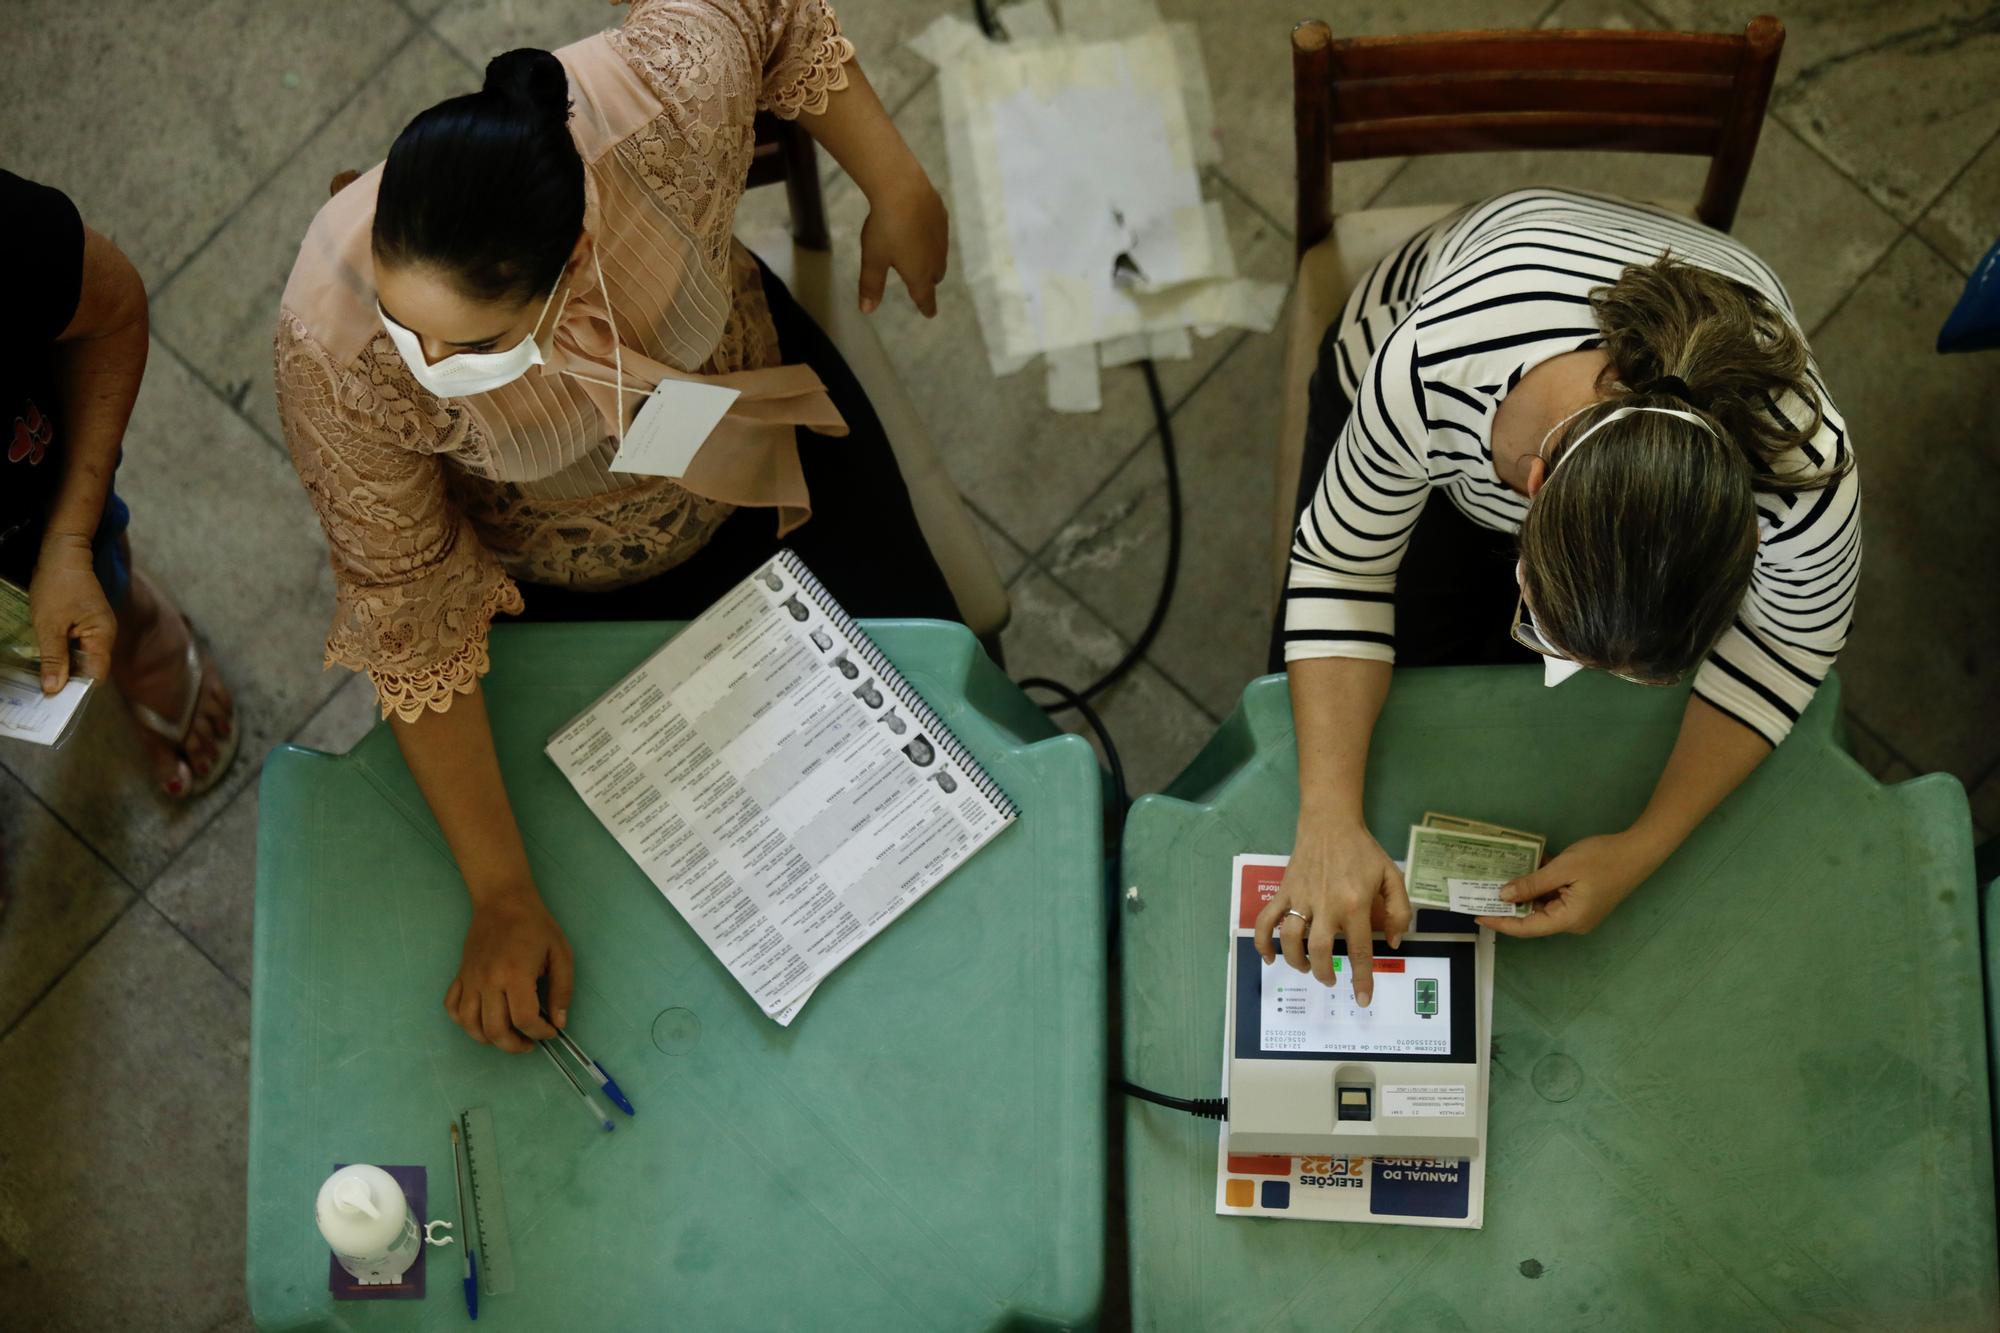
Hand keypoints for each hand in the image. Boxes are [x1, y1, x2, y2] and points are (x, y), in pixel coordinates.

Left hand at [28, 536, 114, 692]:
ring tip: (42, 675)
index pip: (96, 676)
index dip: (76, 688)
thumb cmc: (58, 585)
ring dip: (64, 666)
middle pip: (90, 669)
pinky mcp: (88, 623)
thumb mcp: (49, 625)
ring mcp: (97, 629)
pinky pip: (78, 646)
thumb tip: (53, 689)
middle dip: (68, 679)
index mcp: (103, 636)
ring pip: (82, 658)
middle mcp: (105, 636)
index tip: (53, 698)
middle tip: (42, 690)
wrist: (63, 554)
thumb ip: (54, 659)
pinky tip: (47, 656)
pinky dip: (63, 653)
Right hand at [444, 886, 574, 1051]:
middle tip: (530, 1042)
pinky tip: (482, 1020)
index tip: (550, 1031)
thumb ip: (562, 990)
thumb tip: (559, 1022)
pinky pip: (453, 1007)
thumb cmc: (536, 925)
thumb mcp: (561, 954)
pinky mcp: (460, 975)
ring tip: (508, 1036)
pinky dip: (464, 1022)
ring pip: (470, 1025)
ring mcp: (470, 979)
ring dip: (489, 1039)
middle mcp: (488, 980)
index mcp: (515, 974)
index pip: (524, 1020)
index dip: (540, 1033)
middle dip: (515, 1045)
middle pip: (495, 1030)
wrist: (503, 900)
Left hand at [858, 174, 947, 316]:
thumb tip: (867, 311)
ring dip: (931, 260)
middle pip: (935, 277)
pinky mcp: (942, 217)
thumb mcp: (873, 259)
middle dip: (928, 282)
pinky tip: (921, 228)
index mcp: (919, 273)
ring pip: (939, 256)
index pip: (925, 296)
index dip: (926, 306)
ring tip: (919, 255)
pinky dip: (932, 238)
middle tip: (920, 282)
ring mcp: (941, 237)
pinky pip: (939, 235)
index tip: (929, 313)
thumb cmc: (885, 227)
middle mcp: (935, 258)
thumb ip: (871, 285)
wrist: (903, 188)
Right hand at [1254, 820, 1411, 1005]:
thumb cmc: (1363, 851)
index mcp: (1354, 904)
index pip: (1359, 951)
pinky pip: (1266, 921)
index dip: (1362, 979)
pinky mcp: (1284, 893)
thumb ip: (1399, 911)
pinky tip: (1269, 957)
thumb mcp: (1392, 876)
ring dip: (1297, 961)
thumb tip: (1393, 941)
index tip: (1363, 999)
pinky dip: (1263, 942)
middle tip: (1330, 980)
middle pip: (1320, 951)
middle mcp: (1326, 905)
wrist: (1330, 823)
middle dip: (1324, 973)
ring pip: (1291, 940)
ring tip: (1307, 967)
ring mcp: (1301, 899)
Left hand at [1477, 830, 1666, 937]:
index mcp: (1569, 919)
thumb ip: (1532, 883)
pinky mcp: (1583, 901)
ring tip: (1497, 880)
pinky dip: (1541, 886)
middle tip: (1482, 893)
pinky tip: (1525, 870)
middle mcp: (1573, 922)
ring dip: (1525, 893)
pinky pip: (1555, 897)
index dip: (1501, 923)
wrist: (1640, 850)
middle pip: (1534, 918)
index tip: (1477, 916)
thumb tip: (1504, 896)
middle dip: (1509, 906)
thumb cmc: (1602, 858)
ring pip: (1543, 906)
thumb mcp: (1563, 868)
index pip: (1527, 928)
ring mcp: (1579, 912)